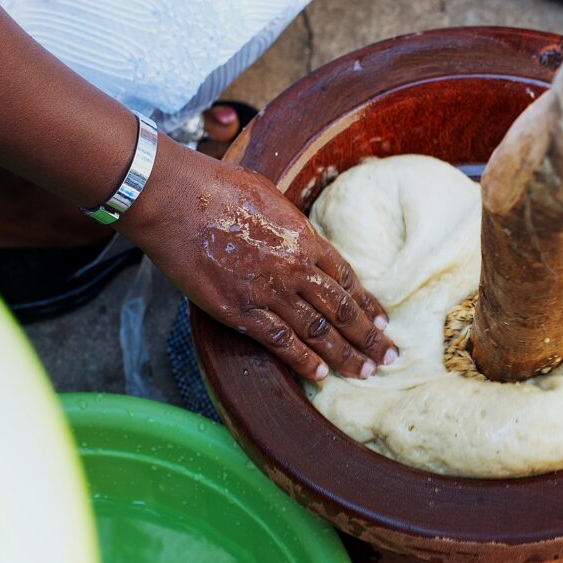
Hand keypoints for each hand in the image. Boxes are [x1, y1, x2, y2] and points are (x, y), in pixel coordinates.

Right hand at [121, 135, 396, 381]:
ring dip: (345, 355)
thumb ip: (290, 224)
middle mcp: (295, 269)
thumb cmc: (216, 187)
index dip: (367, 303)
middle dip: (369, 336)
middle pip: (342, 310)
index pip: (347, 279)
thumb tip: (300, 237)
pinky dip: (303, 361)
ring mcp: (270, 292)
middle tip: (389, 356)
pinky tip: (320, 375)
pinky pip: (280, 342)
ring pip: (319, 331)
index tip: (382, 320)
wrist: (174, 199)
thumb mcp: (269, 196)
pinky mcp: (240, 310)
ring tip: (365, 372)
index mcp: (305, 238)